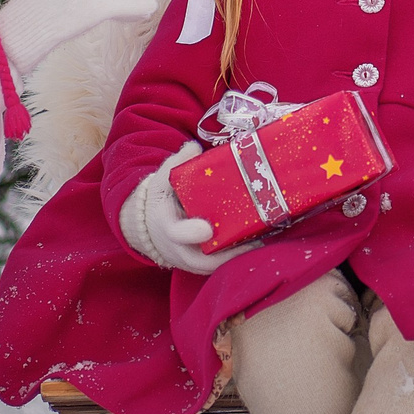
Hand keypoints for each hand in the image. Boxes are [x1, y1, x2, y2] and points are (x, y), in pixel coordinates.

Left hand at [0, 0, 161, 80]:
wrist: (10, 47)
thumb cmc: (52, 28)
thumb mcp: (94, 12)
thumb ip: (125, 5)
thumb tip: (152, 3)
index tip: (135, 15)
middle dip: (103, 4)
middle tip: (118, 21)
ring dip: (87, 10)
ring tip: (89, 26)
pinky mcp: (29, 4)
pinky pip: (61, 6)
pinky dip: (71, 16)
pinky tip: (72, 28)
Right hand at [120, 143, 257, 274]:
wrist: (151, 226)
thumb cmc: (162, 201)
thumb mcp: (163, 180)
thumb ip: (177, 164)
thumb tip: (194, 147)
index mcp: (167, 226)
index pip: (176, 233)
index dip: (191, 233)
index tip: (207, 229)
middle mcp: (178, 249)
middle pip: (202, 260)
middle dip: (228, 253)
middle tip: (254, 240)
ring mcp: (190, 260)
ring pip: (214, 266)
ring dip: (238, 256)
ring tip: (262, 241)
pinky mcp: (201, 265)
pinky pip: (219, 267)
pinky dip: (236, 258)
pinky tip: (257, 243)